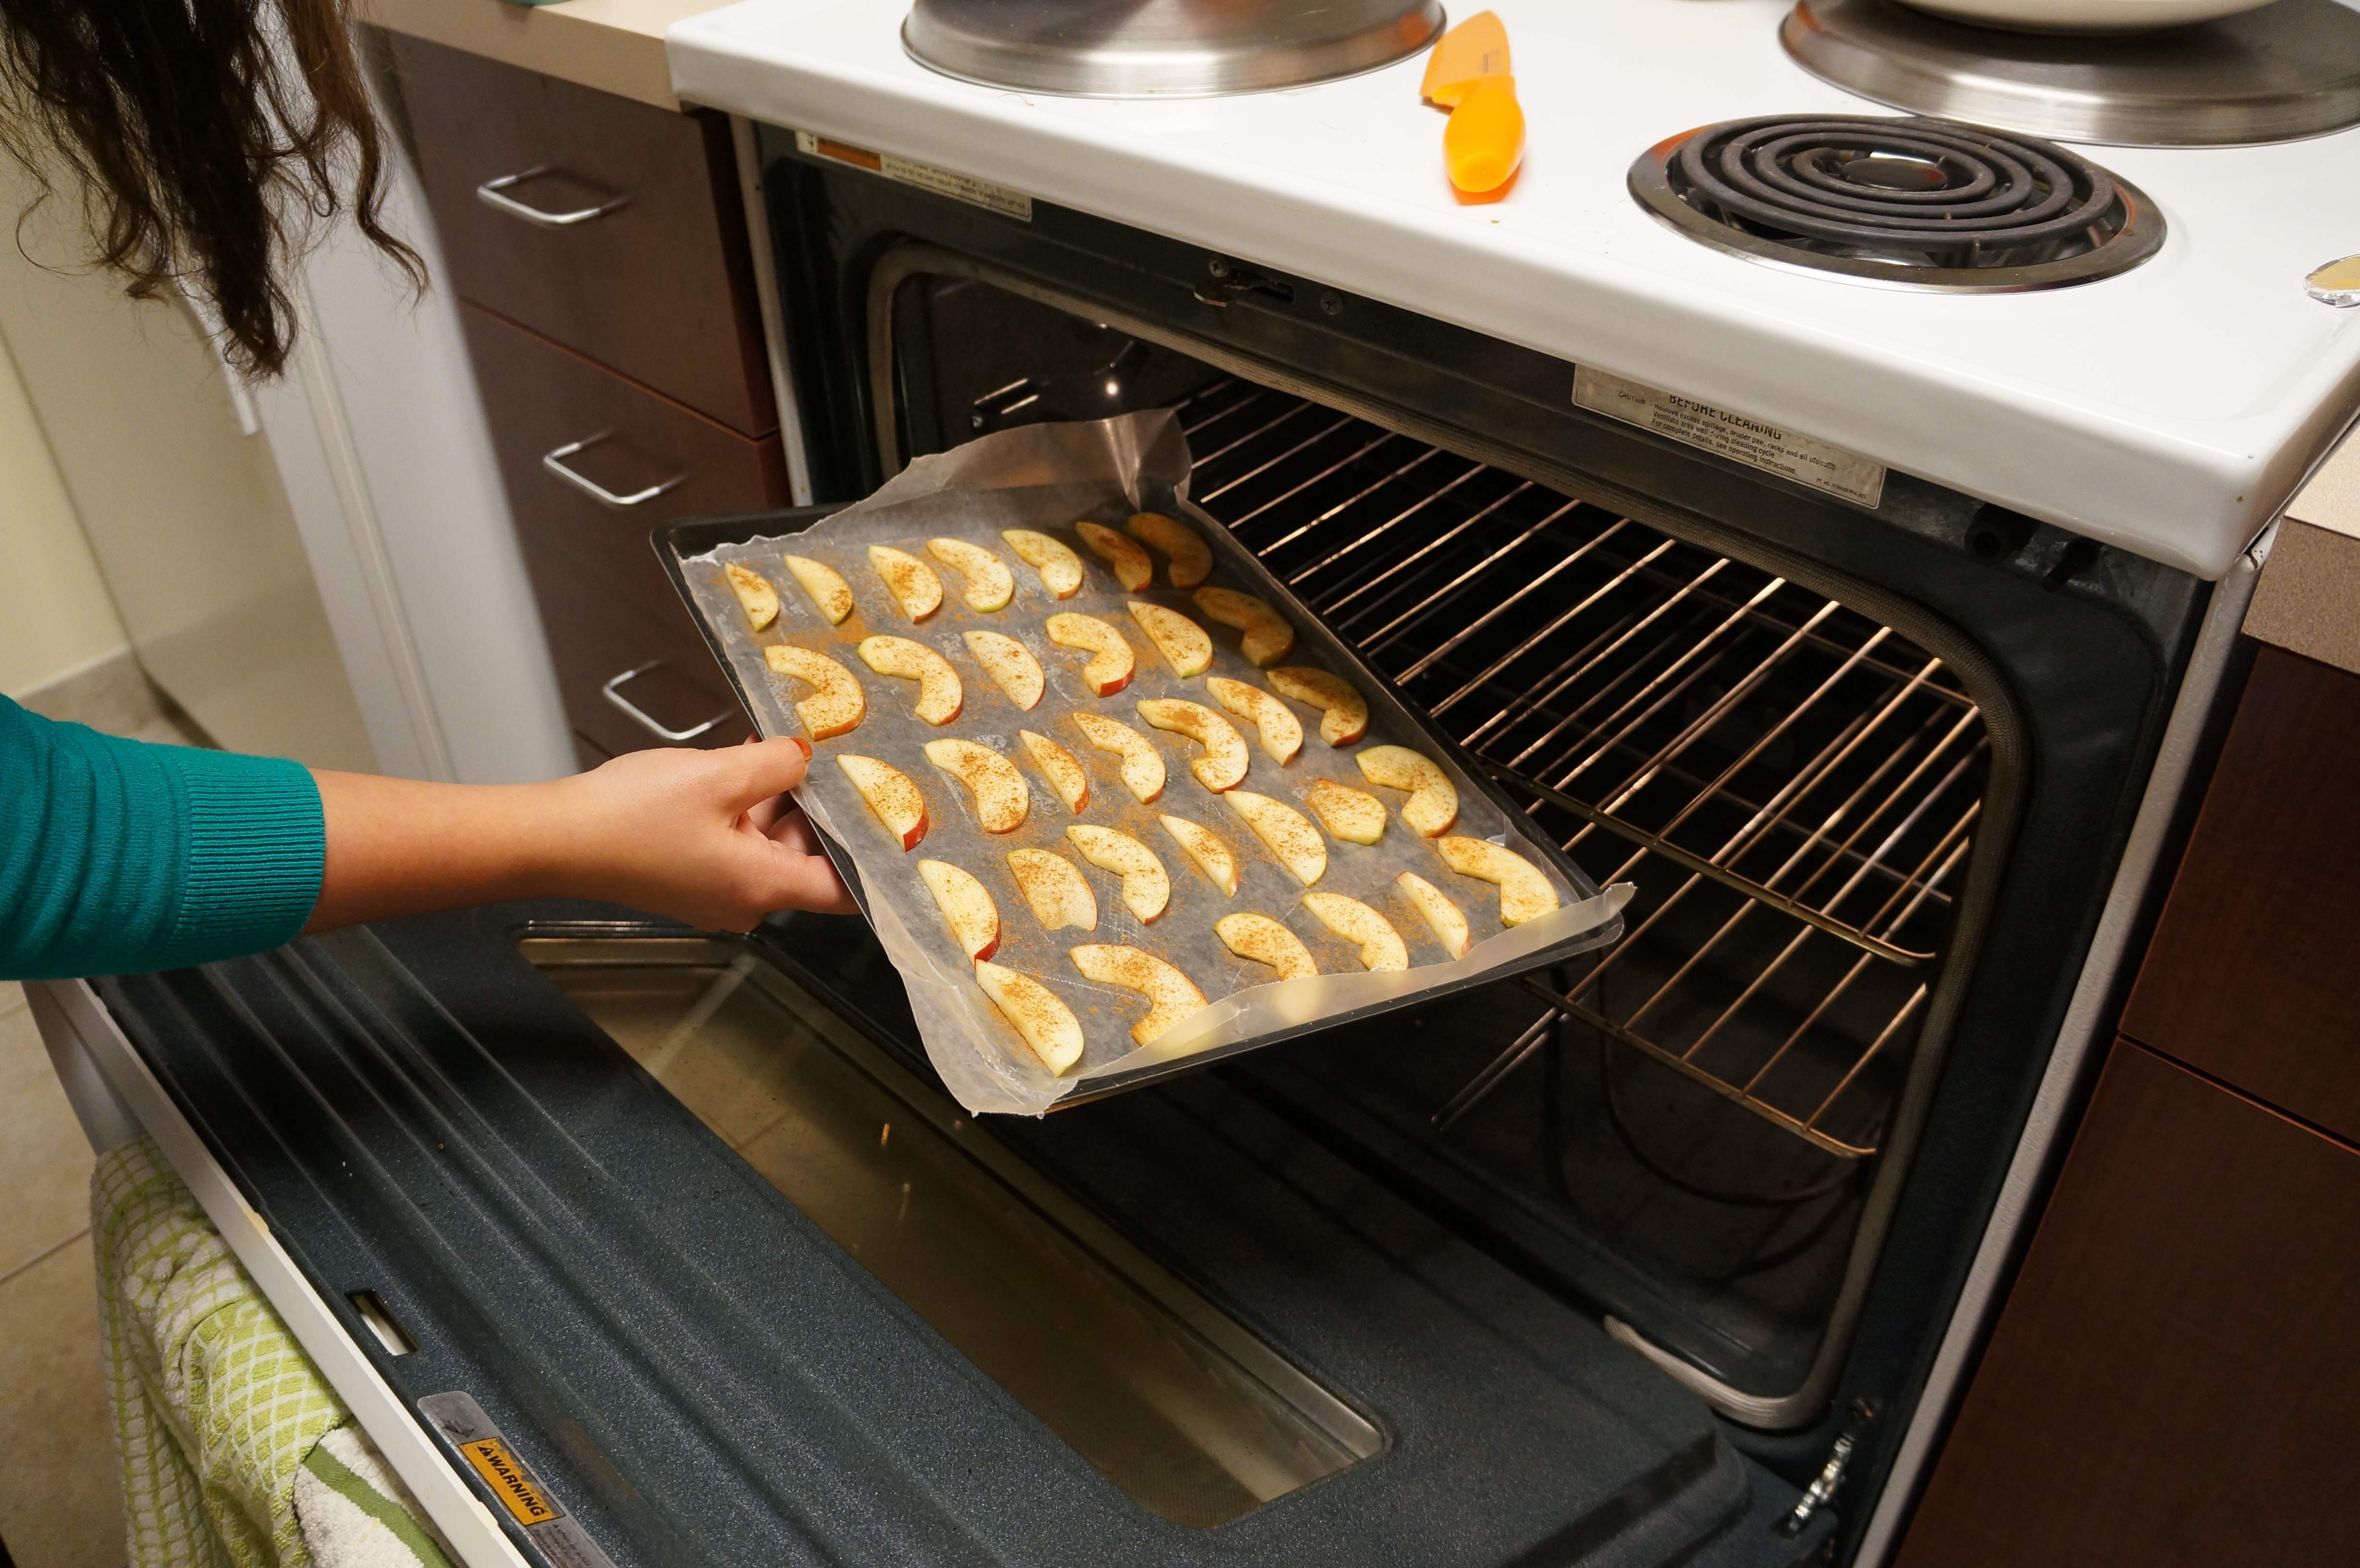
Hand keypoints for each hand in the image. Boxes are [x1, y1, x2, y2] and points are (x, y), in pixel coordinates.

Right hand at [551, 738, 856, 927]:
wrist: (556, 837)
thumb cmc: (629, 817)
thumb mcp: (718, 775)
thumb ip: (776, 764)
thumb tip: (805, 756)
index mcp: (762, 887)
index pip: (843, 890)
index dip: (873, 860)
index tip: (898, 827)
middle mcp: (745, 898)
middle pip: (808, 856)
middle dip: (821, 807)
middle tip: (839, 759)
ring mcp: (716, 887)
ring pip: (772, 840)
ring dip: (782, 797)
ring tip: (789, 748)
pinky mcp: (692, 871)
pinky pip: (739, 836)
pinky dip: (748, 803)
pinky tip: (749, 759)